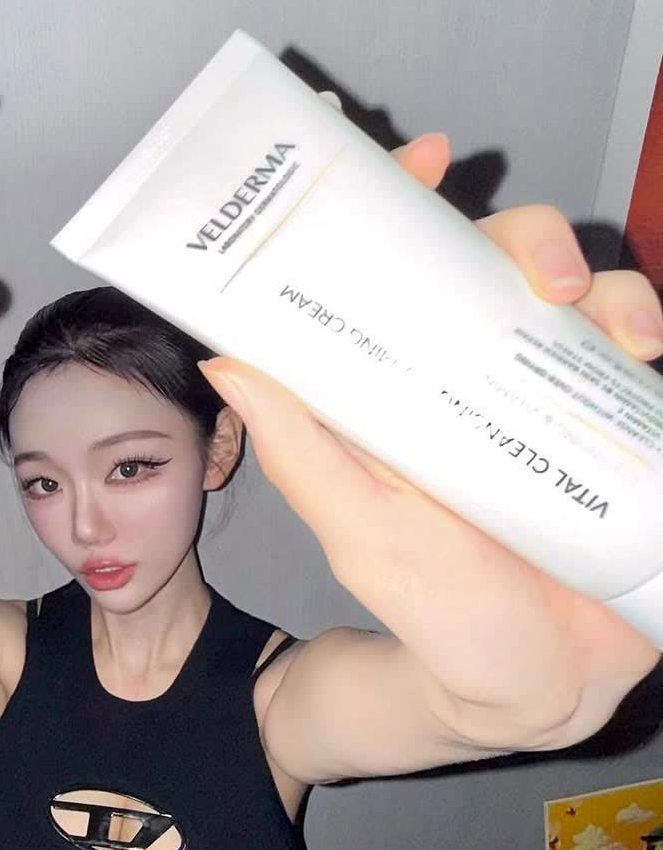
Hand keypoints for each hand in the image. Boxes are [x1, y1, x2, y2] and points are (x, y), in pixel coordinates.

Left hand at [199, 133, 662, 744]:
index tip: (424, 159)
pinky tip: (646, 354)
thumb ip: (302, 455)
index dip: (406, 208)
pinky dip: (645, 332)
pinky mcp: (613, 427)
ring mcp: (549, 400)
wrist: (539, 691)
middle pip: (500, 267)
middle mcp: (476, 381)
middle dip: (526, 241)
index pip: (398, 278)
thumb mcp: (363, 533)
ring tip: (612, 327)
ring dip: (600, 285)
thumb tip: (229, 362)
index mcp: (403, 393)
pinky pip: (634, 354)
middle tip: (546, 279)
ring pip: (579, 297)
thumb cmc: (439, 615)